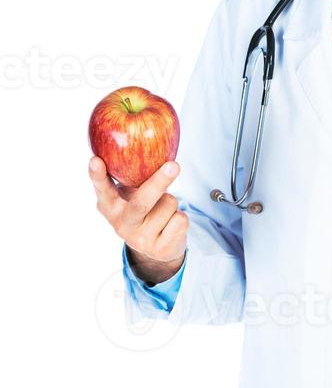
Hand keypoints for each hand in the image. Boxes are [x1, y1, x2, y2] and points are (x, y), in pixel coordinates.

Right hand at [89, 156, 186, 271]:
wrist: (157, 249)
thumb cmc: (144, 210)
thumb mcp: (132, 194)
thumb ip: (131, 176)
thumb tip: (142, 139)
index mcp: (110, 206)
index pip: (102, 188)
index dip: (97, 175)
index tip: (95, 160)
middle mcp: (121, 223)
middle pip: (141, 202)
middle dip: (159, 182)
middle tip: (174, 165)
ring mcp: (140, 239)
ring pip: (169, 205)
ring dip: (172, 202)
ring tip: (162, 210)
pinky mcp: (159, 249)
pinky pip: (180, 220)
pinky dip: (181, 217)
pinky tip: (170, 224)